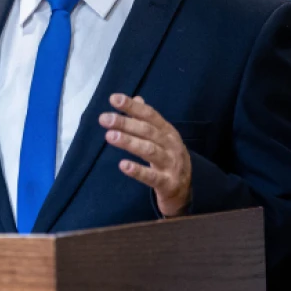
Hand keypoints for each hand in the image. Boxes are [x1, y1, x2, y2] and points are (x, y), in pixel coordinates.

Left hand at [98, 93, 191, 216]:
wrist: (186, 191)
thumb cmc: (168, 159)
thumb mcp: (161, 138)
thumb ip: (148, 120)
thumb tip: (137, 98)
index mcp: (168, 132)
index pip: (150, 115)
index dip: (132, 106)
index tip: (113, 99)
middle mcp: (171, 145)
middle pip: (147, 131)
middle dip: (125, 123)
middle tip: (104, 118)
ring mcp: (171, 164)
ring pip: (149, 150)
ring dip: (129, 142)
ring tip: (110, 136)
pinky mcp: (168, 183)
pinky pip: (152, 176)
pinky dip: (137, 170)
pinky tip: (123, 165)